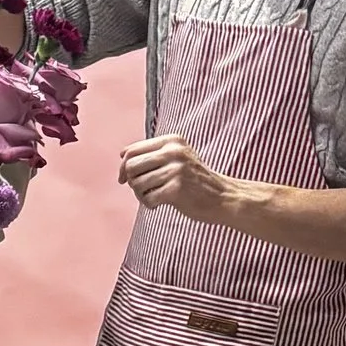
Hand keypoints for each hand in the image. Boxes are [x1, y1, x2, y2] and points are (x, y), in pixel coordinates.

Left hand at [119, 133, 237, 223]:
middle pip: (130, 167)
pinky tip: (160, 204)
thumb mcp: (178, 158)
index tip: (123, 179)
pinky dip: (149, 204)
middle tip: (143, 190)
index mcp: (172, 141)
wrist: (223, 196)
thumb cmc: (195, 180)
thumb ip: (153, 154)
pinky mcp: (176, 189)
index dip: (123, 167)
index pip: (133, 151)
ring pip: (136, 184)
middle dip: (131, 181)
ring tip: (155, 196)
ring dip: (141, 195)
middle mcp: (173, 152)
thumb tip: (122, 154)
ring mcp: (176, 170)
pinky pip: (147, 198)